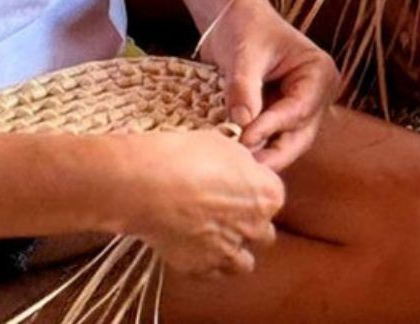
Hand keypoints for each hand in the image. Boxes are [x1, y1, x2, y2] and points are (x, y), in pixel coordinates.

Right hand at [120, 129, 285, 276]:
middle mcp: (254, 227)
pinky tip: (194, 248)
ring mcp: (228, 252)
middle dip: (247, 224)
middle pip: (262, 232)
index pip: (272, 197)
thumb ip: (242, 165)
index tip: (237, 187)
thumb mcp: (224, 145)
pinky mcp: (200, 268)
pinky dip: (207, 264)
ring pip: (242, 263)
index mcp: (267, 196)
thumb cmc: (185, 157)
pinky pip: (212, 273)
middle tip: (224, 212)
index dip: (253, 191)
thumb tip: (242, 170)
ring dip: (233, 252)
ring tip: (213, 238)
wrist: (147, 185)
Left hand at [200, 2, 338, 171]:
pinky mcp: (279, 118)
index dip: (272, 127)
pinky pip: (270, 141)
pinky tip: (233, 160)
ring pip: (286, 144)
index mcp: (319, 74)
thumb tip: (241, 122)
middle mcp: (316, 96)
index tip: (244, 140)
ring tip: (236, 170)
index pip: (299, 109)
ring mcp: (299, 110)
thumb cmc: (245, 27)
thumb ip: (244, 87)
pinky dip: (254, 149)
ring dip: (263, 156)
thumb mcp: (244, 53)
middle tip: (245, 171)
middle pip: (300, 136)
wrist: (233, 19)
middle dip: (273, 154)